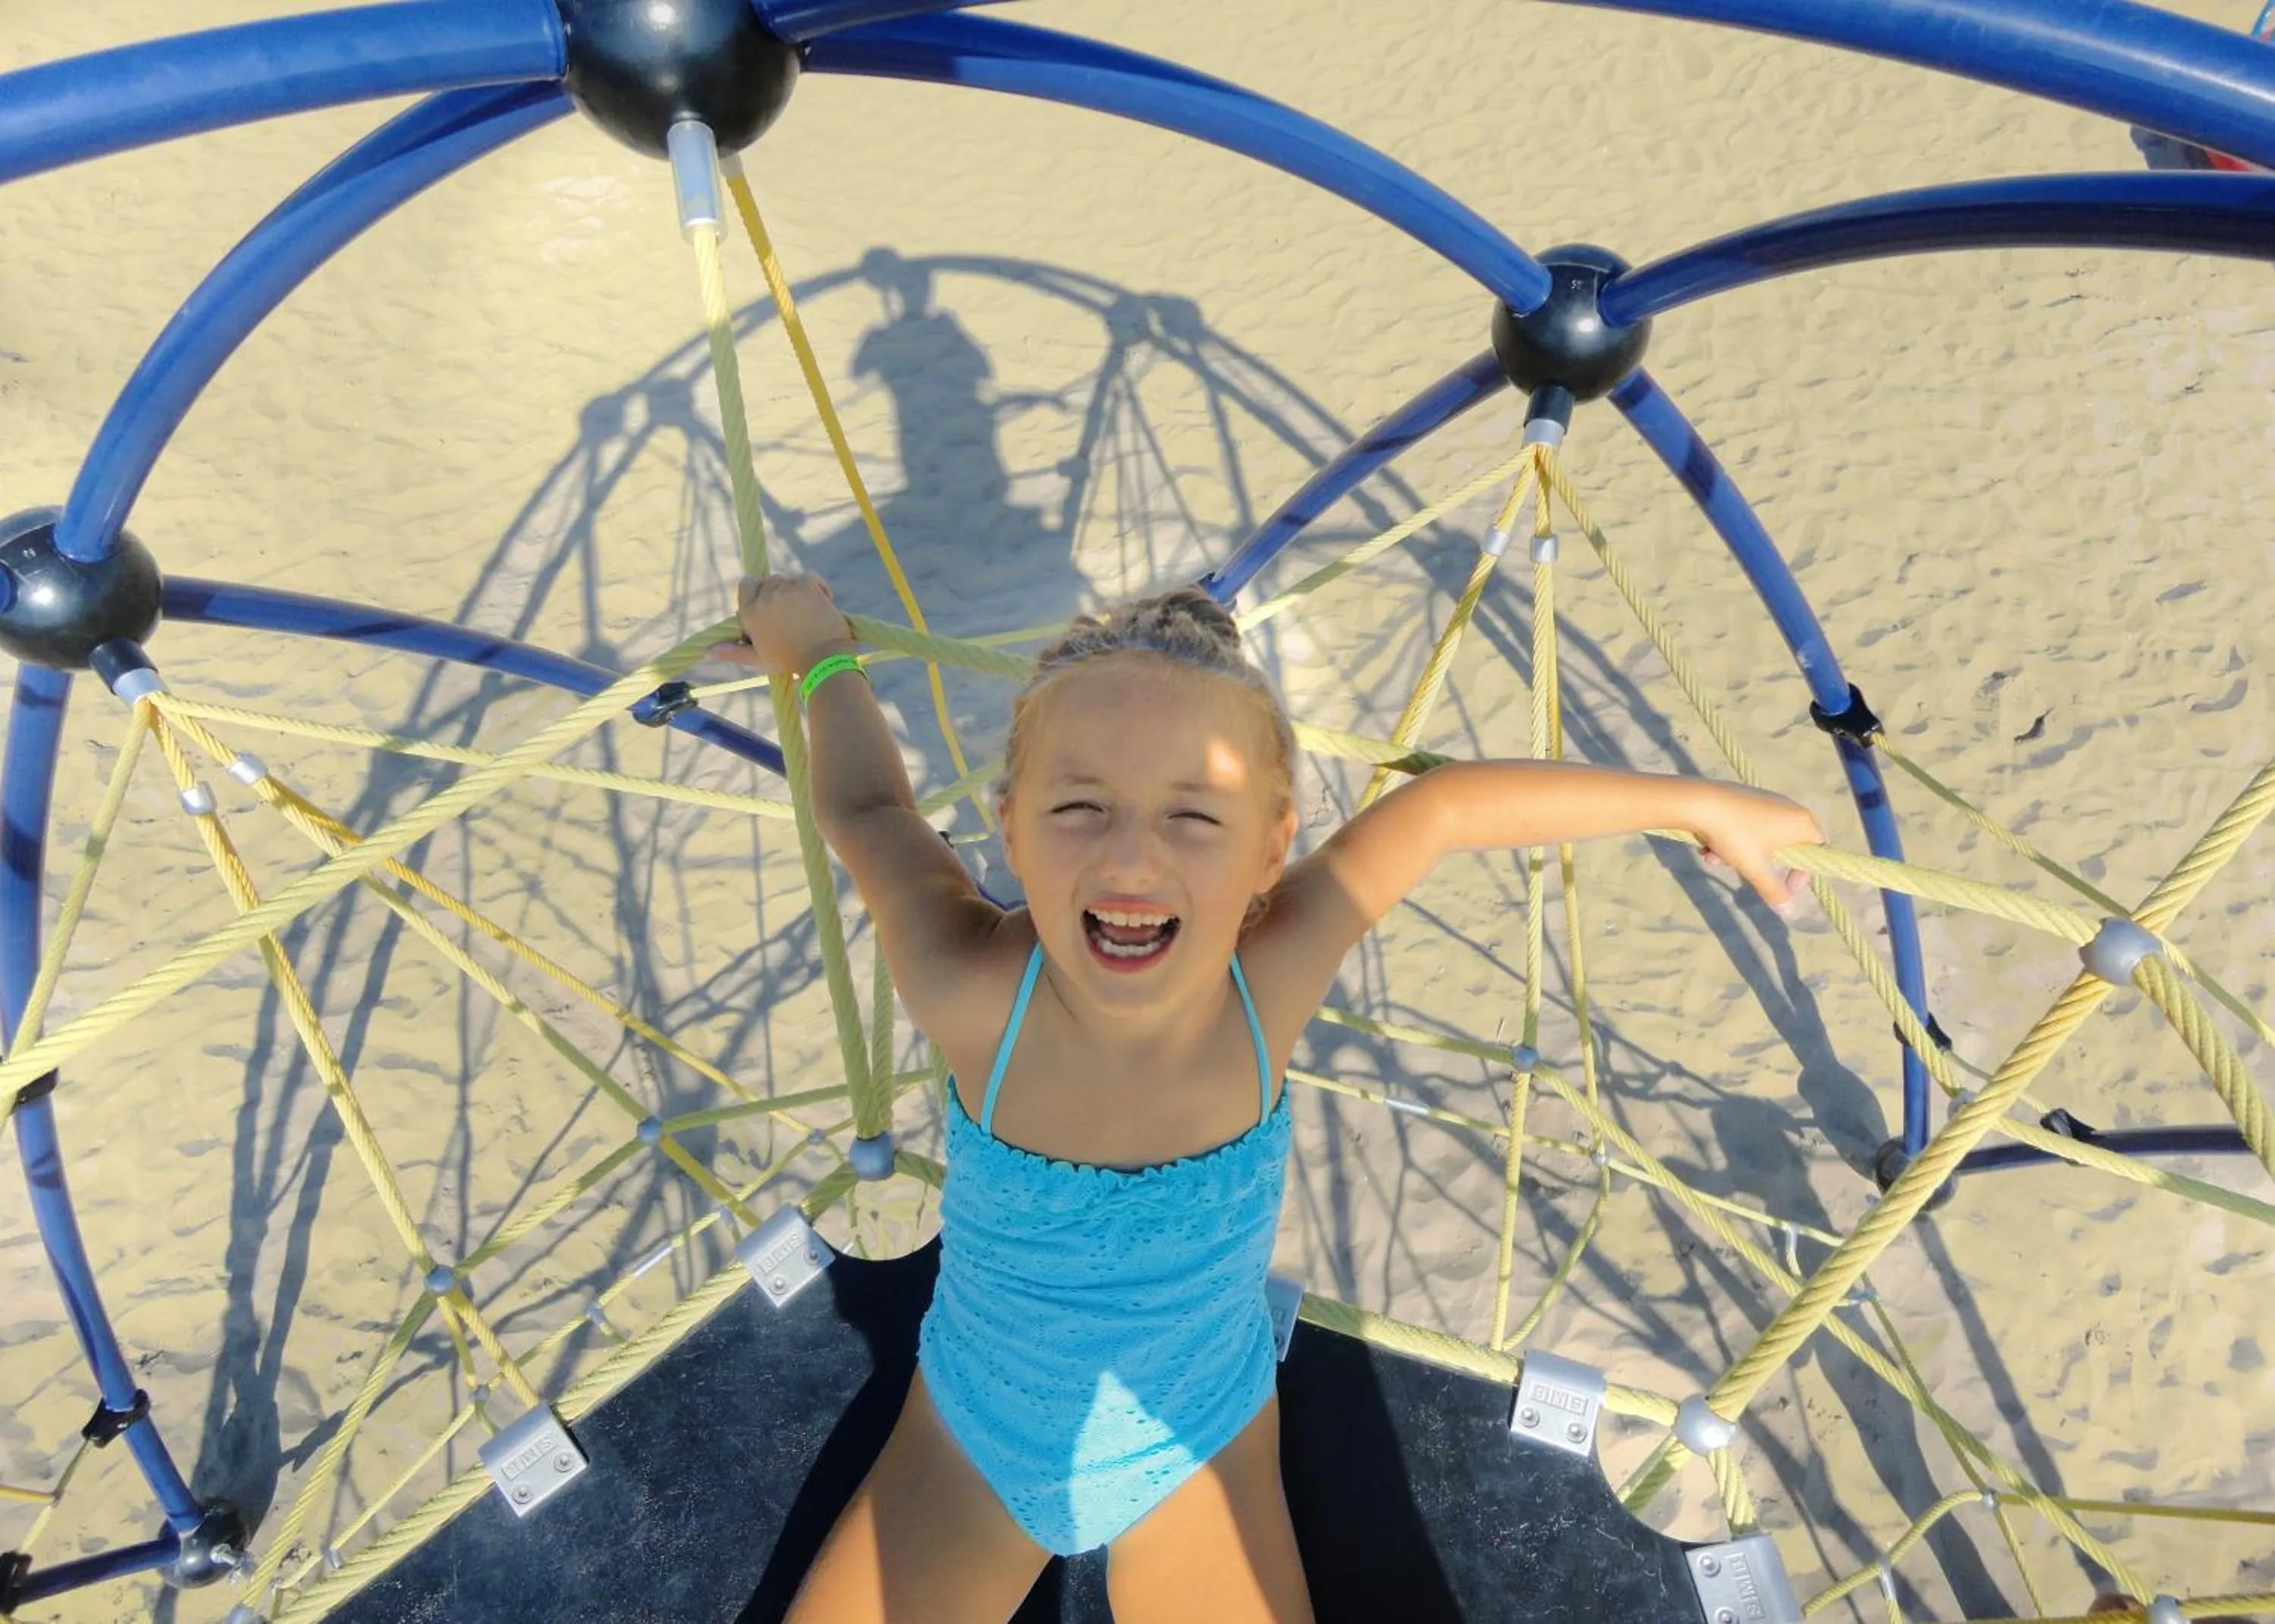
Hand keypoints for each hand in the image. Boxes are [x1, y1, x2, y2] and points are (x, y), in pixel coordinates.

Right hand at [707, 574, 854, 675]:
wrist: (823, 659)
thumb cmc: (789, 661)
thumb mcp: (757, 658)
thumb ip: (732, 651)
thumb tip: (707, 652)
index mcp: (750, 611)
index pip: (746, 583)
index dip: (758, 592)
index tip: (769, 607)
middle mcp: (765, 595)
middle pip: (769, 581)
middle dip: (778, 594)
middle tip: (790, 615)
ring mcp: (786, 588)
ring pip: (789, 579)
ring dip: (795, 591)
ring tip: (805, 613)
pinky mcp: (807, 584)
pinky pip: (809, 577)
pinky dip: (816, 587)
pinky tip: (820, 603)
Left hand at [1691, 783, 1824, 915]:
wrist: (1699, 802)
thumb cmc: (1736, 835)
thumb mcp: (1756, 868)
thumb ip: (1774, 891)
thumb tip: (1789, 911)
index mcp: (1801, 822)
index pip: (1818, 851)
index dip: (1803, 874)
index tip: (1785, 888)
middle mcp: (1790, 807)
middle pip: (1786, 847)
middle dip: (1761, 865)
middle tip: (1744, 871)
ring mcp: (1768, 800)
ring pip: (1761, 839)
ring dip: (1739, 856)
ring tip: (1715, 859)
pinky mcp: (1747, 797)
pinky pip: (1747, 826)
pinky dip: (1732, 840)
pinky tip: (1709, 848)